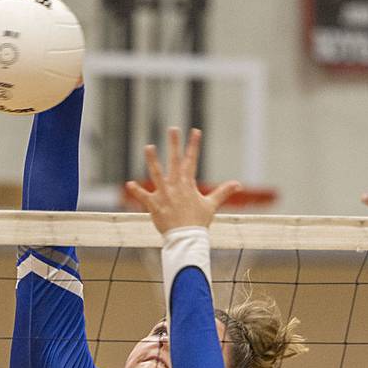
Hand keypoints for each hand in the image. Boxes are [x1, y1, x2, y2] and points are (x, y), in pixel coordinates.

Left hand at [124, 127, 240, 234]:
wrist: (187, 238)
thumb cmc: (198, 222)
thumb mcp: (212, 205)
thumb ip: (223, 192)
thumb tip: (239, 184)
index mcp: (188, 184)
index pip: (192, 160)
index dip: (194, 145)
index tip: (195, 131)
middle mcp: (176, 186)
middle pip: (175, 161)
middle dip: (174, 144)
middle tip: (173, 129)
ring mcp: (165, 194)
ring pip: (157, 174)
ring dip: (153, 160)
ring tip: (149, 146)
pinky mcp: (155, 205)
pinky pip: (144, 197)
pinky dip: (137, 191)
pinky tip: (129, 184)